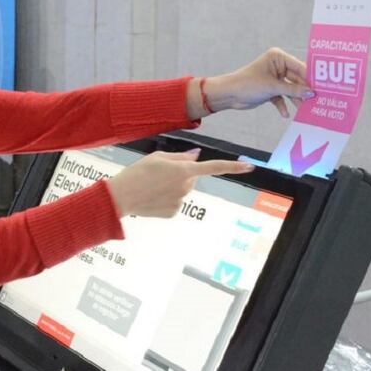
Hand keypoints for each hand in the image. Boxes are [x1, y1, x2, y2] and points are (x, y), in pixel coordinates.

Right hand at [106, 149, 254, 217]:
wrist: (120, 197)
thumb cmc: (136, 173)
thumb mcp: (157, 157)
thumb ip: (179, 157)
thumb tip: (195, 157)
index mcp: (183, 170)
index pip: (213, 167)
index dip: (233, 166)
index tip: (250, 166)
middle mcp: (186, 187)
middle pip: (191, 178)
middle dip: (180, 175)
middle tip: (158, 174)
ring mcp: (181, 201)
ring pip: (182, 191)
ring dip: (171, 187)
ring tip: (151, 186)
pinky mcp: (173, 212)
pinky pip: (175, 203)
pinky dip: (165, 200)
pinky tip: (151, 198)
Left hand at [191, 47, 314, 118]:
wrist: (228, 95)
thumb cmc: (247, 84)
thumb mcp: (273, 87)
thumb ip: (294, 90)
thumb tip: (312, 92)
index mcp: (278, 57)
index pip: (300, 66)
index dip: (312, 77)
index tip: (325, 86)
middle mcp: (277, 66)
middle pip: (297, 79)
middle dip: (305, 91)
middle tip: (319, 100)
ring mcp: (274, 78)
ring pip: (290, 89)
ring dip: (296, 99)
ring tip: (306, 110)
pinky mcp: (270, 90)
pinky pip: (281, 97)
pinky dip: (283, 105)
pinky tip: (285, 114)